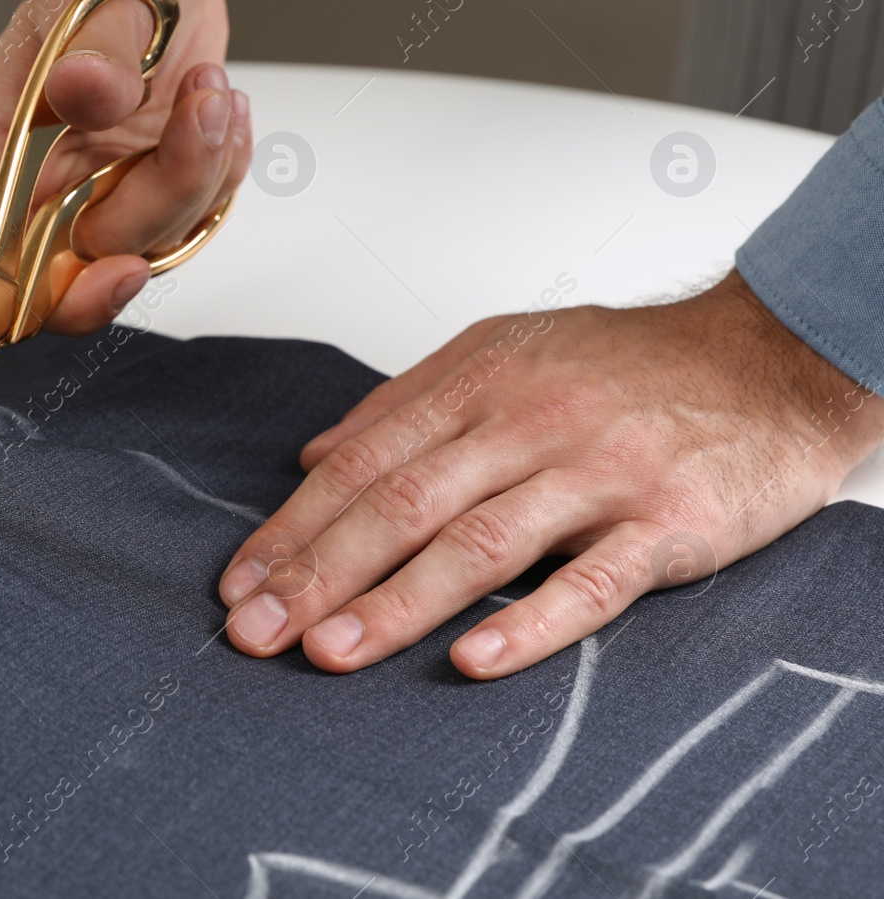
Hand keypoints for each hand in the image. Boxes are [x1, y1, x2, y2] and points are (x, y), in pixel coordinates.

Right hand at [0, 0, 250, 334]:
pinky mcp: (144, 193)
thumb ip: (97, 51)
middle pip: (86, 262)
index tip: (121, 270)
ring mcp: (92, 194)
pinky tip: (216, 108)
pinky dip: (221, 168)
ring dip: (200, 169)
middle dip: (160, 198)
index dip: (53, 291)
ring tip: (208, 87)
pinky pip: (194, 218)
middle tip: (197, 115)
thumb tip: (81, 90)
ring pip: (152, 243)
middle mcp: (34, 183)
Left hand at [218, 271, 883, 677]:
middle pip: (402, 503)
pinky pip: (593, 581)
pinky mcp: (667, 522)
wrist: (770, 354)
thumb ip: (405, 403)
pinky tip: (471, 660)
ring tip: (329, 652)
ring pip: (479, 543)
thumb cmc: (630, 362)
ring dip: (396, 604)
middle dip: (318, 572)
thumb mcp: (503, 350)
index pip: (363, 462)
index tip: (240, 581)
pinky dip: (531, 623)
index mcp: (479, 386)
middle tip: (256, 632)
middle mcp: (528, 425)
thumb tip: (313, 455)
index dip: (294, 526)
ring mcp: (598, 474)